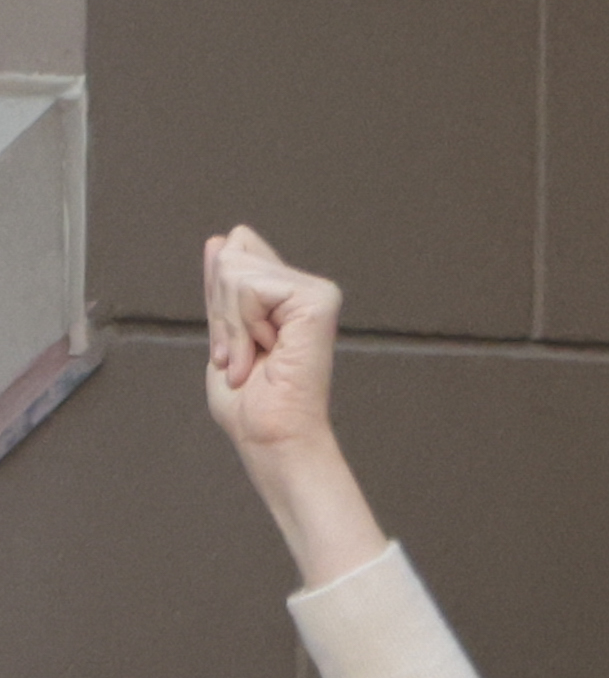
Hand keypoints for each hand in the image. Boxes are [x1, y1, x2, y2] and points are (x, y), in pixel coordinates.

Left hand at [202, 227, 389, 583]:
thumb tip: (220, 240)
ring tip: (251, 359)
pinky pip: (252, 287)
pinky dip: (242, 326)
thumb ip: (224, 289)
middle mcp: (308, 289)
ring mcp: (317, 293)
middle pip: (233, 253)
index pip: (235, 250)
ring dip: (231, 325)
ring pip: (237, 271)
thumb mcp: (224, 332)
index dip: (219, 297)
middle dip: (222, 310)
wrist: (270, 436)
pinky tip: (264, 353)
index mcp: (287, 295)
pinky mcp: (320, 302)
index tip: (233, 345)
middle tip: (242, 354)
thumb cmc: (251, 403)